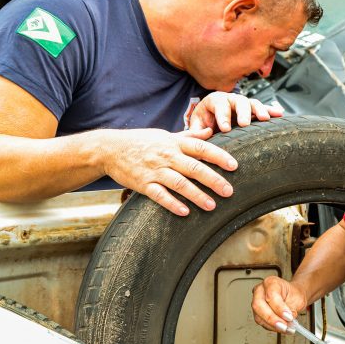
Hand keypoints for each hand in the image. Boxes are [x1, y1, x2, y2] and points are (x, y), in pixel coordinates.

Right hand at [100, 127, 236, 215]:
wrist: (110, 149)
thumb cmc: (141, 142)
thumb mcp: (165, 135)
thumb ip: (188, 136)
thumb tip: (210, 131)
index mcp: (174, 143)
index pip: (201, 148)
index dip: (219, 156)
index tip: (234, 165)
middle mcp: (167, 155)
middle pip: (194, 168)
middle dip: (213, 180)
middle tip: (229, 191)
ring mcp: (154, 170)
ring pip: (179, 183)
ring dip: (196, 195)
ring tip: (212, 206)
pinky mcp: (143, 184)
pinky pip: (159, 195)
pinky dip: (172, 203)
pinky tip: (185, 212)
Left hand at [187, 91, 283, 132]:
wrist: (209, 122)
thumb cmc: (203, 123)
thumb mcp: (195, 126)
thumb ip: (196, 131)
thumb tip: (207, 133)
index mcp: (214, 101)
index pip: (219, 105)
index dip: (222, 116)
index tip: (226, 128)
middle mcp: (230, 99)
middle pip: (238, 101)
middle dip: (242, 112)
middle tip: (244, 124)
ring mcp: (243, 105)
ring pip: (252, 103)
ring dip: (259, 110)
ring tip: (264, 119)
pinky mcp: (252, 111)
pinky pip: (263, 109)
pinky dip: (271, 111)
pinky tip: (279, 114)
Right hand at [251, 276, 308, 333]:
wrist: (292, 296)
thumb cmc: (293, 294)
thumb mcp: (298, 299)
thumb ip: (292, 309)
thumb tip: (288, 321)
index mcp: (271, 282)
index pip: (271, 295)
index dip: (279, 308)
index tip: (289, 317)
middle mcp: (260, 290)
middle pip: (259, 305)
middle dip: (272, 318)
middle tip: (284, 326)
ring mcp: (256, 302)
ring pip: (258, 316)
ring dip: (272, 325)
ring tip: (286, 328)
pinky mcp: (257, 313)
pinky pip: (262, 322)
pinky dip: (272, 327)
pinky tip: (282, 328)